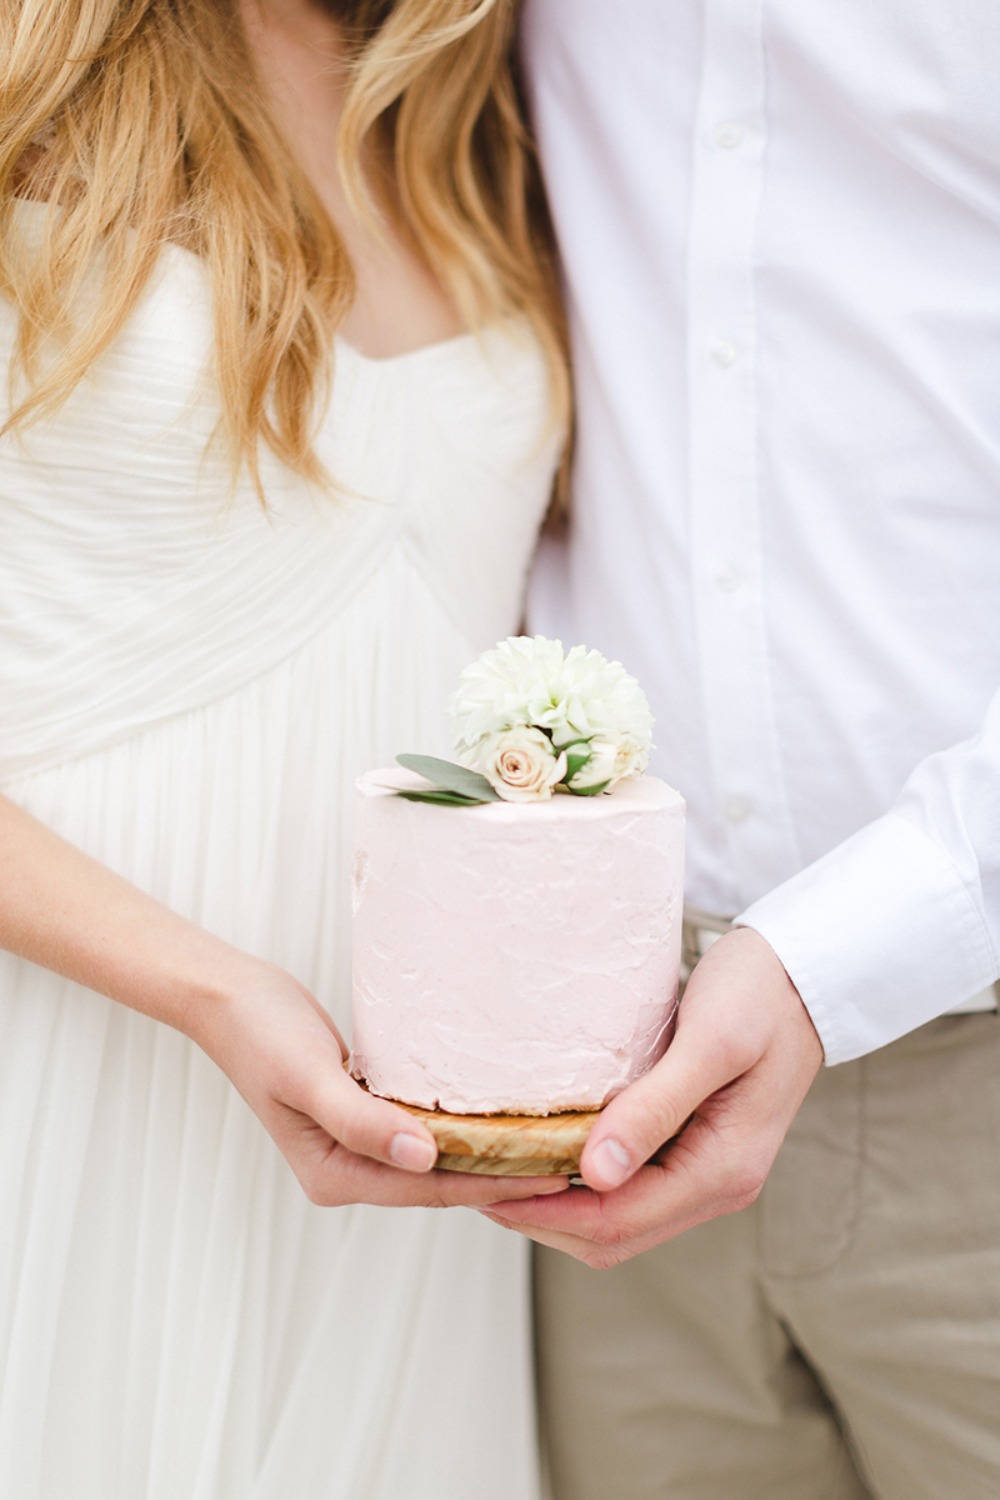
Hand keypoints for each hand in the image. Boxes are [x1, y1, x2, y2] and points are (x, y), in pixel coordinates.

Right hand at [191, 960, 569, 1210]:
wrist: (230, 998)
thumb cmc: (263, 1033)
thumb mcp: (310, 1076)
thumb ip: (362, 1122)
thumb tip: (424, 1157)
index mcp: (334, 1176)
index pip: (430, 1188)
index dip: (492, 1182)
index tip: (550, 1173)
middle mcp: (347, 1170)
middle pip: (438, 1182)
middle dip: (500, 1176)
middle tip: (566, 1161)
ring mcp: (355, 1146)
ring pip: (435, 1159)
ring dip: (486, 1154)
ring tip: (546, 1142)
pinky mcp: (364, 1116)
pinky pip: (422, 1131)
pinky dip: (460, 1128)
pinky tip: (498, 1116)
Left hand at [480, 927, 822, 1264]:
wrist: (803, 973)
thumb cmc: (760, 996)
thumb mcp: (709, 1043)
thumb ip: (655, 1108)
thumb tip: (596, 1172)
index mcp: (722, 1171)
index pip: (617, 1222)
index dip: (544, 1212)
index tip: (486, 1184)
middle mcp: (716, 1185)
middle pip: (612, 1236)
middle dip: (540, 1217)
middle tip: (476, 1178)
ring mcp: (705, 1172)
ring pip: (617, 1219)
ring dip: (556, 1203)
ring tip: (498, 1165)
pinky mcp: (693, 1149)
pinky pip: (630, 1187)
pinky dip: (580, 1179)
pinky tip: (545, 1146)